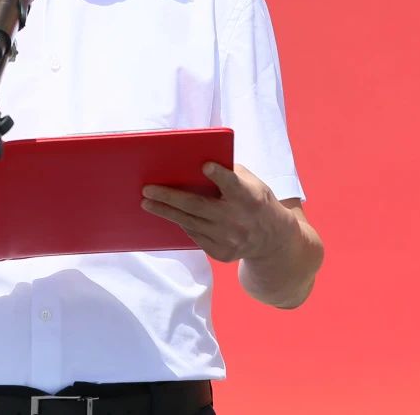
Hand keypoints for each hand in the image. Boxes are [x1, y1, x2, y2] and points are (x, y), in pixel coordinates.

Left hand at [141, 162, 298, 262]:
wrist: (272, 239)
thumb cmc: (256, 201)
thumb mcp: (252, 183)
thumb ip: (230, 173)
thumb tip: (196, 165)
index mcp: (249, 198)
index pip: (233, 185)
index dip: (220, 175)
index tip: (205, 165)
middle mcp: (238, 220)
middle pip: (197, 206)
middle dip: (169, 197)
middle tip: (147, 189)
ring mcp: (229, 240)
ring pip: (190, 223)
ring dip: (166, 212)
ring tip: (147, 203)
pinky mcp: (221, 253)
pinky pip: (195, 236)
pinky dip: (182, 224)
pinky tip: (170, 216)